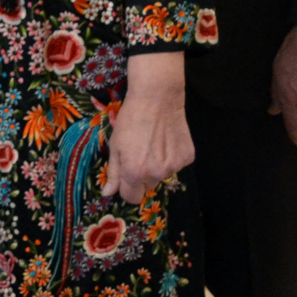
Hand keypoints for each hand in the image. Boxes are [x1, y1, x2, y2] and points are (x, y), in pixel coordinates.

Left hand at [105, 52, 195, 203]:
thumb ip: (113, 172)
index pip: (132, 197)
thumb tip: (108, 193)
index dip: (127, 189)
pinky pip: (176, 165)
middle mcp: (157, 173)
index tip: (126, 178)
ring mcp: (175, 166)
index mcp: (135, 172)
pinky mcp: (188, 158)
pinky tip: (166, 140)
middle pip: (147, 186)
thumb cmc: (130, 120)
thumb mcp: (115, 145)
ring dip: (157, 165)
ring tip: (153, 142)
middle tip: (139, 153)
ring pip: (162, 175)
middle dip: (141, 174)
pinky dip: (171, 156)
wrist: (157, 99)